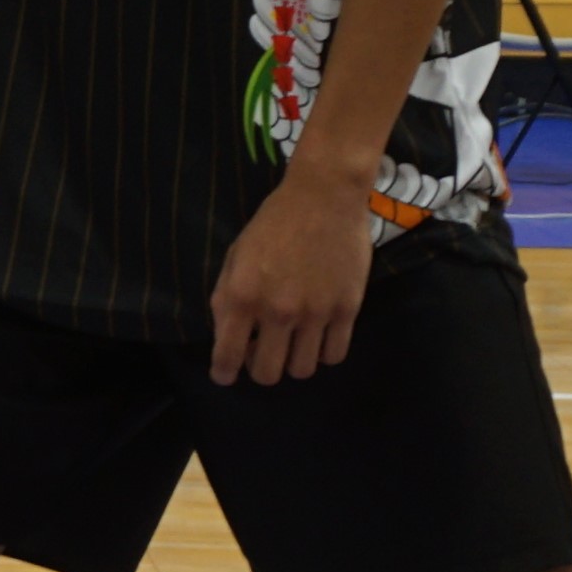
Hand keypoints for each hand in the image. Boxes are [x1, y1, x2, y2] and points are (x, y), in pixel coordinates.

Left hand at [206, 166, 380, 388]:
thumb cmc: (273, 224)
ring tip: (293, 342)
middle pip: (268, 374)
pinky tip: (318, 336)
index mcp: (242, 296)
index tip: (226, 375)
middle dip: (260, 369)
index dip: (223, 373)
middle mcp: (277, 311)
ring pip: (303, 370)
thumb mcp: (235, 257)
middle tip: (262, 352)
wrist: (324, 197)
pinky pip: (334, 355)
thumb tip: (227, 339)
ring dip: (293, 361)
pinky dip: (323, 353)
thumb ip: (227, 300)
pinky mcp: (347, 309)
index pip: (228, 357)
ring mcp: (316, 313)